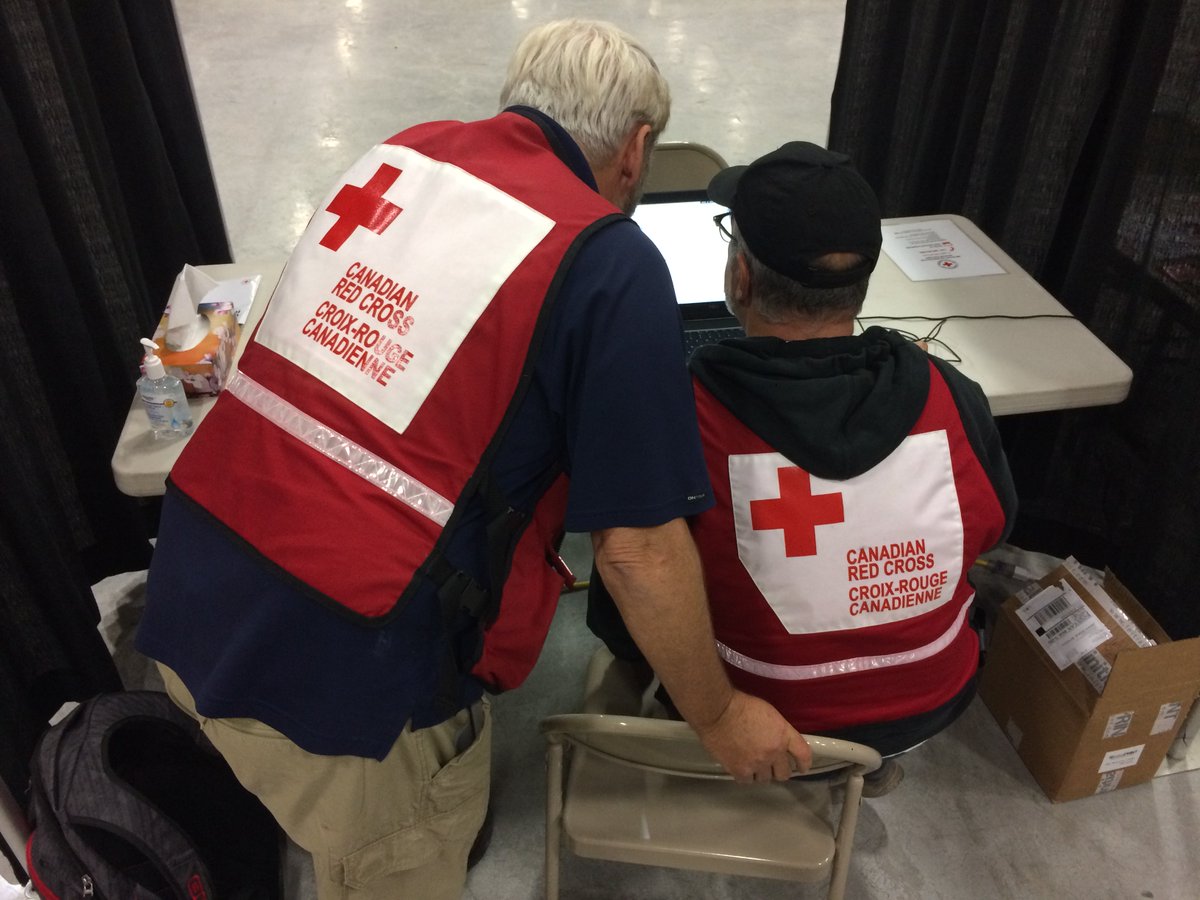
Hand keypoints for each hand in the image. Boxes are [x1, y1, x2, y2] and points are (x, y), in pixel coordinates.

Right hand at [691, 690, 811, 782]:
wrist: (718, 711)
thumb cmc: (741, 705)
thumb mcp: (769, 713)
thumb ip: (779, 731)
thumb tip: (779, 742)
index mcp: (783, 734)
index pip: (803, 754)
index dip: (804, 764)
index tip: (802, 767)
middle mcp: (774, 752)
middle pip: (784, 773)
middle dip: (779, 770)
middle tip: (772, 766)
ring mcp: (757, 764)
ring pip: (765, 779)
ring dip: (761, 772)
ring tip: (753, 764)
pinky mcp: (740, 770)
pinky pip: (748, 781)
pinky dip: (746, 775)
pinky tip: (741, 767)